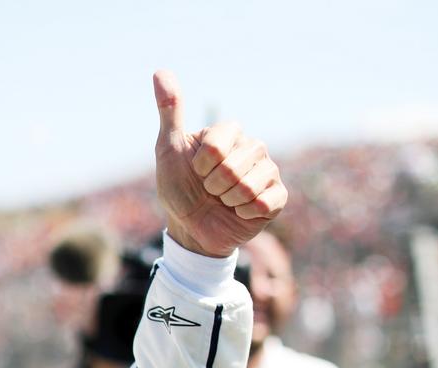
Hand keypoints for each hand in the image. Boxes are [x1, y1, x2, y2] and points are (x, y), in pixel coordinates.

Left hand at [153, 70, 286, 257]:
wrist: (191, 228)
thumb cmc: (179, 187)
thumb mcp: (168, 149)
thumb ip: (169, 112)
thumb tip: (160, 71)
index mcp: (229, 133)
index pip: (217, 145)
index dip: (201, 164)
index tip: (195, 169)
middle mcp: (253, 147)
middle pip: (232, 167)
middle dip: (212, 185)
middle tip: (209, 189)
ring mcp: (268, 172)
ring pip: (248, 186)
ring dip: (227, 200)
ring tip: (223, 200)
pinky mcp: (277, 197)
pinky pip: (264, 203)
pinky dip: (244, 212)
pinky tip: (239, 211)